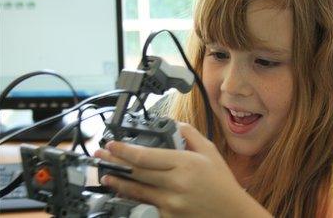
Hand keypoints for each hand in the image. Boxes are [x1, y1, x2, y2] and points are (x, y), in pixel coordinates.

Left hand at [94, 122, 270, 217]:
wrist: (231, 213)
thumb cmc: (221, 184)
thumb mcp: (210, 152)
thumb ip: (191, 135)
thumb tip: (174, 124)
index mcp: (185, 164)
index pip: (146, 156)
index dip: (124, 150)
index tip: (112, 144)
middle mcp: (175, 183)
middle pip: (136, 172)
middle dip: (115, 162)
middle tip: (101, 156)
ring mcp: (170, 202)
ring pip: (136, 190)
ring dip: (118, 180)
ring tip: (105, 174)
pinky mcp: (168, 216)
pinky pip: (146, 203)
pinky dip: (133, 195)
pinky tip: (125, 190)